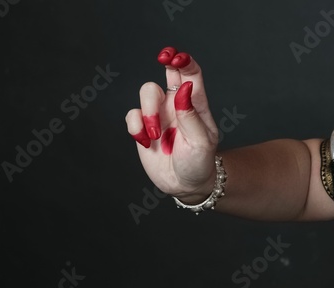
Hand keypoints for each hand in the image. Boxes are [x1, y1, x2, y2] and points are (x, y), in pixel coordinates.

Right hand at [125, 46, 218, 202]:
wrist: (185, 184)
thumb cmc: (199, 162)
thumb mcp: (201, 142)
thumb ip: (191, 116)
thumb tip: (184, 88)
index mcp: (195, 104)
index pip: (191, 74)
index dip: (185, 61)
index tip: (176, 57)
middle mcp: (177, 105)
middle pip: (170, 72)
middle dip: (167, 61)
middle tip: (164, 58)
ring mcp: (159, 115)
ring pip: (147, 92)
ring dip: (148, 109)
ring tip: (154, 134)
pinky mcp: (143, 128)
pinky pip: (132, 115)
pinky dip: (135, 126)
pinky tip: (145, 141)